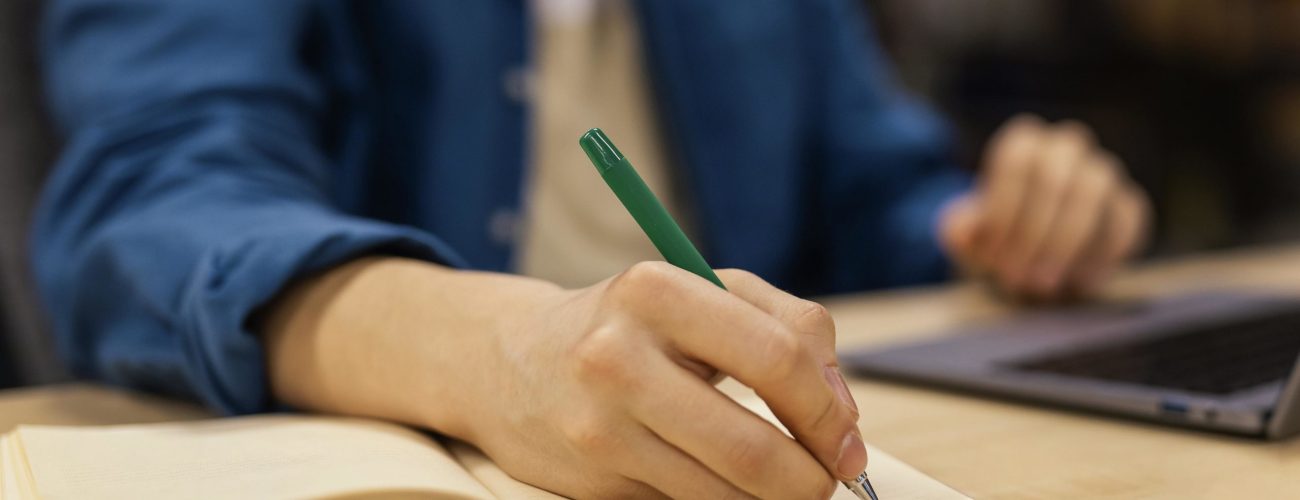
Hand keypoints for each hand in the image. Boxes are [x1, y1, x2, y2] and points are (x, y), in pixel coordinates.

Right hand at [477, 263, 860, 498]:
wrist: (511, 361)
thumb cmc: (633, 323)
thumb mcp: (705, 292)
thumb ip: (789, 327)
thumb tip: (843, 413)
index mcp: (656, 291)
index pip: (776, 358)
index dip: (828, 411)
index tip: (846, 439)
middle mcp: (616, 358)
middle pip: (752, 446)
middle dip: (810, 478)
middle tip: (826, 479)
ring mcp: (598, 426)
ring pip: (723, 493)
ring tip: (784, 484)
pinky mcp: (590, 480)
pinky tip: (725, 484)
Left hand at [939, 115, 1150, 299]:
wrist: (1029, 262)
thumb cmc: (994, 242)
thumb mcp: (966, 239)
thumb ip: (959, 231)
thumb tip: (963, 232)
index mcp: (1023, 144)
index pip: (1015, 162)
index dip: (1002, 211)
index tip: (992, 256)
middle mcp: (1066, 147)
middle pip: (1053, 177)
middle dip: (1032, 233)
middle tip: (1016, 278)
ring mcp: (1102, 173)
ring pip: (1092, 193)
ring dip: (1065, 244)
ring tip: (1042, 285)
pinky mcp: (1128, 205)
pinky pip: (1126, 222)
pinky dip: (1104, 255)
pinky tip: (1079, 284)